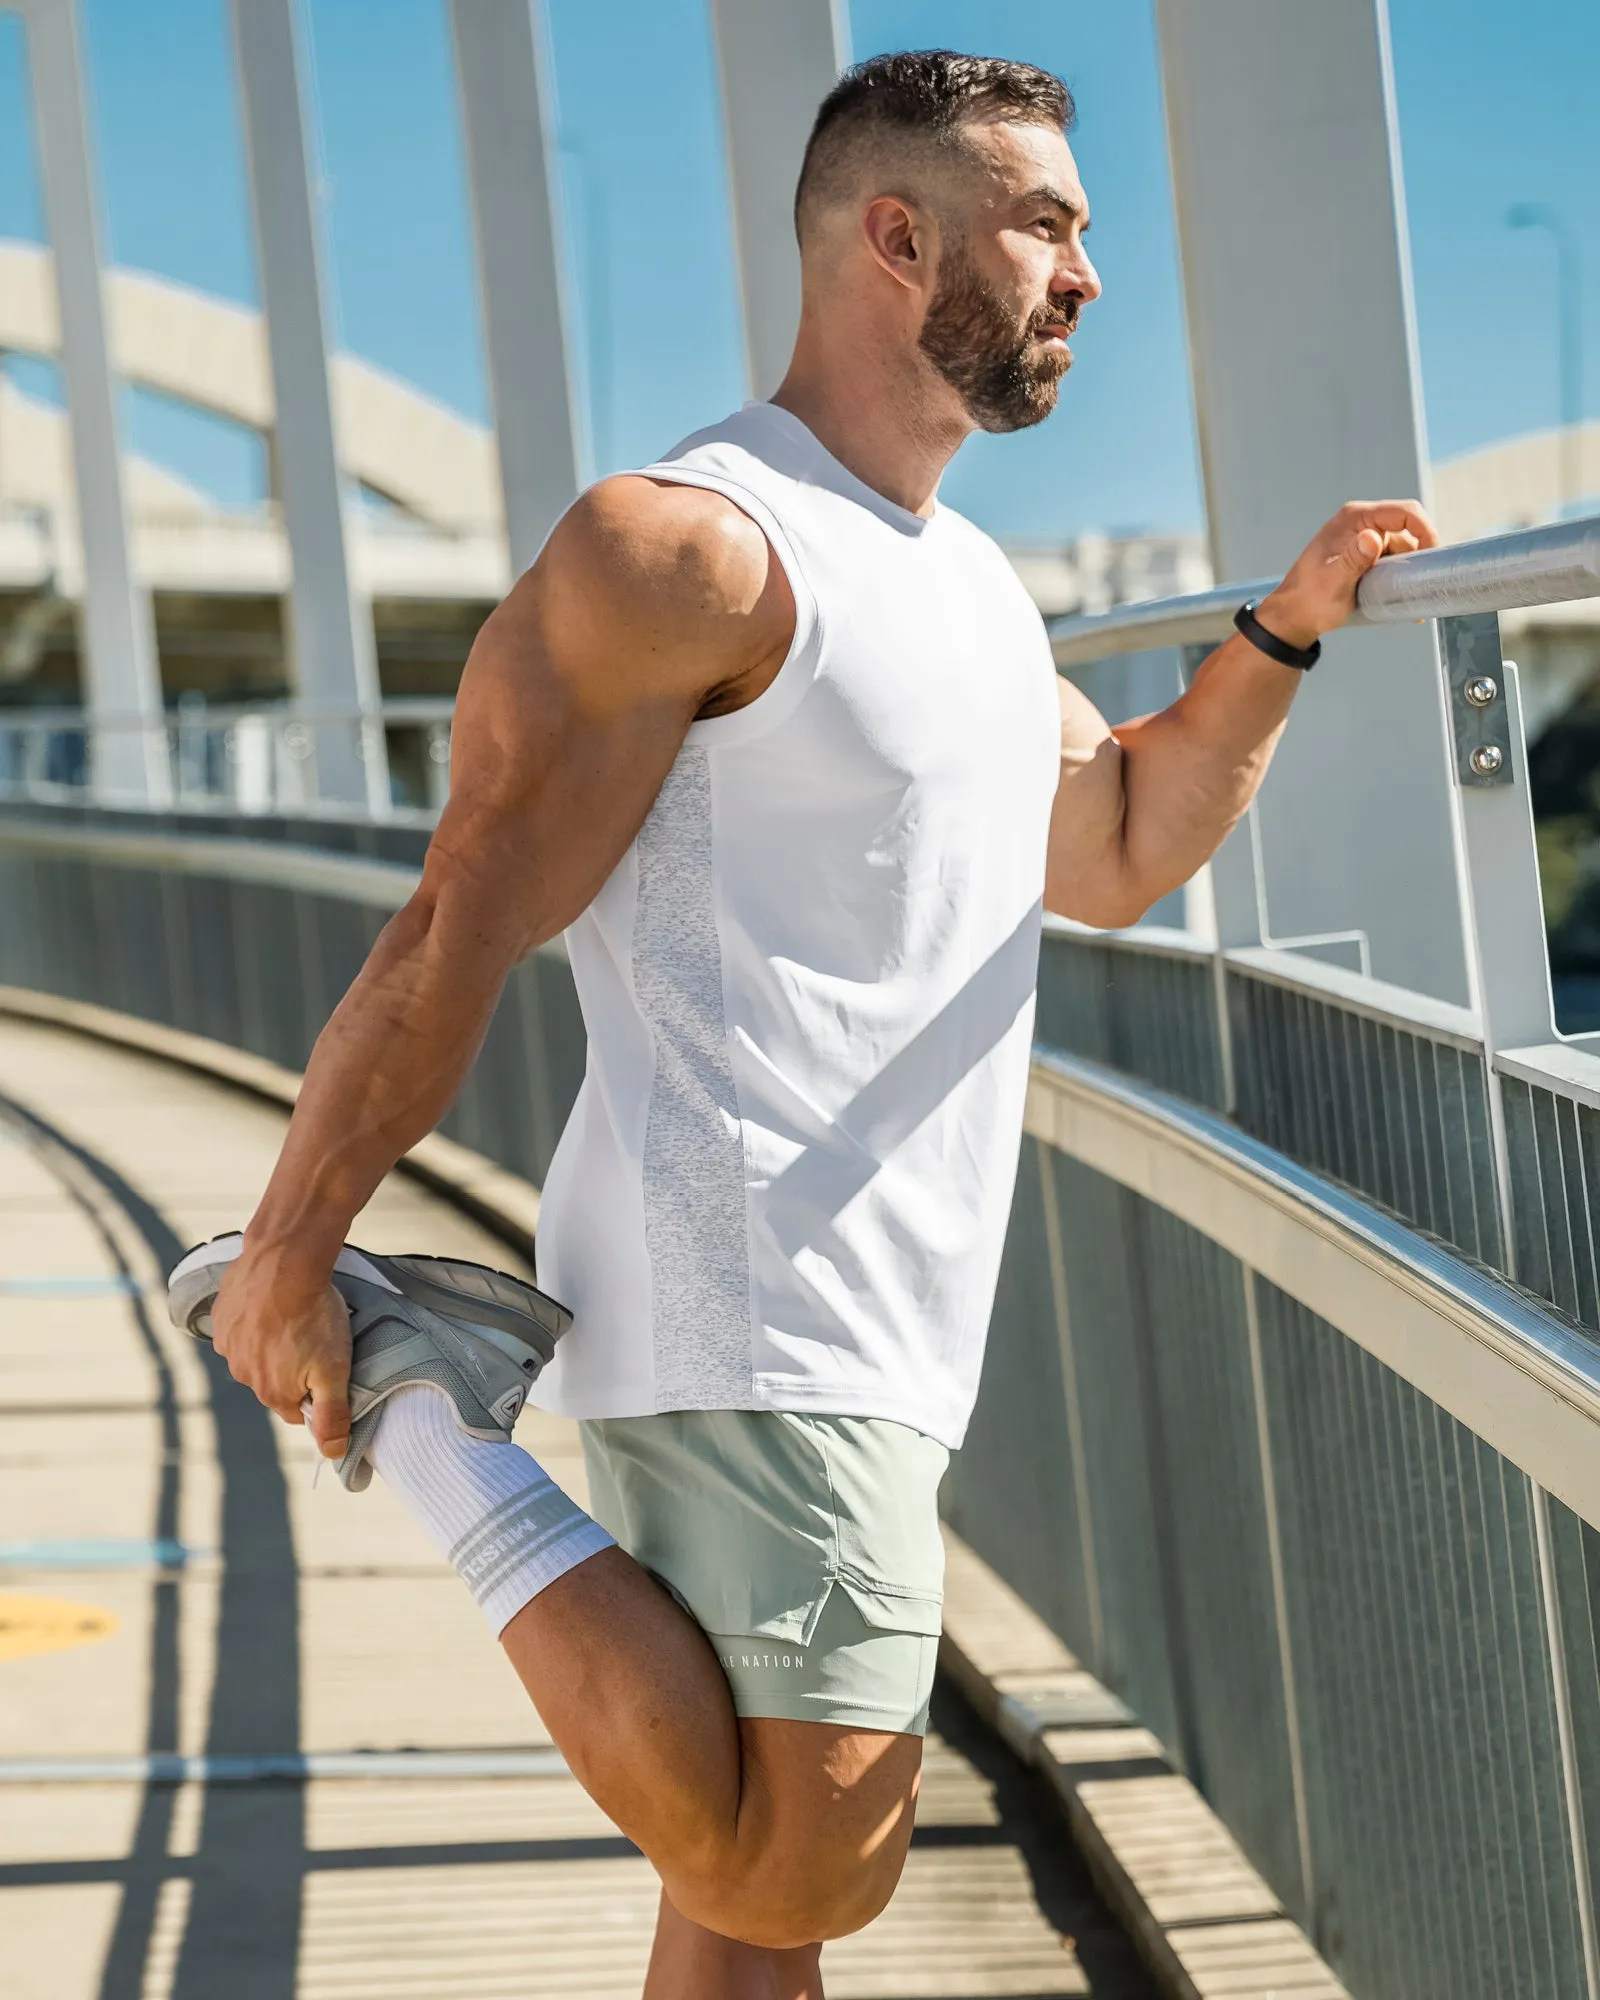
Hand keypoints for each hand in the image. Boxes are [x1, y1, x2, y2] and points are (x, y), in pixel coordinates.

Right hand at [210, 1247, 352, 1458]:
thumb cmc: (314, 1317)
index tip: (326, 1369)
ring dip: (272, 1341)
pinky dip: (255, 1318)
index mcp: (271, 1392)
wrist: (284, 1262)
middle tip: (314, 1338)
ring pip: (255, 1353)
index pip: (297, 1410)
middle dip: (293, 1366)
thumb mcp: (335, 1370)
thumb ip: (333, 1415)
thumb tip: (332, 1453)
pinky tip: (272, 1302)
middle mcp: (242, 1373)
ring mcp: (228, 1344)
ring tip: (294, 1316)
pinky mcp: (221, 1316)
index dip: (315, 1394)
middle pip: (274, 1381)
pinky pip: (240, 1326)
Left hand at [1257, 499, 1438, 650]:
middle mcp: (1361, 522)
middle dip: (1419, 553)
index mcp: (1354, 518)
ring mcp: (1363, 537)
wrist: (1293, 617)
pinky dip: (1401, 574)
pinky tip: (1402, 597)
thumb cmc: (1310, 601)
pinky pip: (1393, 558)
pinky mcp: (1365, 554)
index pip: (1404, 512)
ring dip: (1409, 568)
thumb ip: (1353, 560)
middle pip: (1408, 529)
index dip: (1425, 531)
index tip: (1431, 559)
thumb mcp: (1334, 583)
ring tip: (1408, 597)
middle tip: (1419, 583)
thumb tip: (1373, 537)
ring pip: (1404, 546)